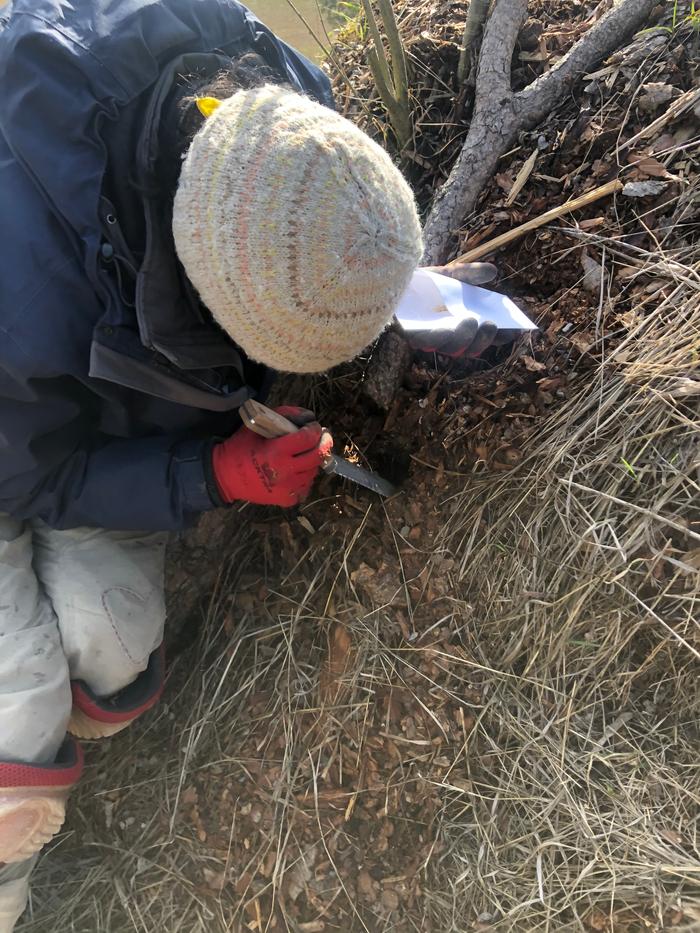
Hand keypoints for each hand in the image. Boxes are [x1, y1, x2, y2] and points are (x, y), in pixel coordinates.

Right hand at [212, 407, 332, 506]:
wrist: (225, 477)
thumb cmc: (240, 448)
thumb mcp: (256, 425)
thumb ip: (283, 416)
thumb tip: (307, 417)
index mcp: (276, 453)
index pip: (308, 439)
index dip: (314, 429)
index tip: (313, 425)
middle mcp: (285, 472)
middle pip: (318, 456)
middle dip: (324, 443)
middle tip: (323, 436)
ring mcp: (288, 489)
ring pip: (314, 471)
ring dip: (314, 460)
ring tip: (307, 452)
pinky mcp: (287, 500)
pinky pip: (306, 485)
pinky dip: (305, 475)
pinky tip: (297, 469)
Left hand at [409, 262, 519, 357]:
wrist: (387, 278)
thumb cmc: (418, 281)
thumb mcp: (447, 274)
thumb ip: (468, 274)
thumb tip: (492, 271)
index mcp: (458, 325)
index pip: (482, 337)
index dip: (499, 337)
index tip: (515, 331)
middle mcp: (444, 336)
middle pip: (468, 347)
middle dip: (483, 339)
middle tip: (493, 324)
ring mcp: (427, 338)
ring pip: (450, 348)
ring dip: (465, 338)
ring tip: (473, 321)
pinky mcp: (409, 335)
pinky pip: (426, 341)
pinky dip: (441, 335)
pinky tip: (449, 325)